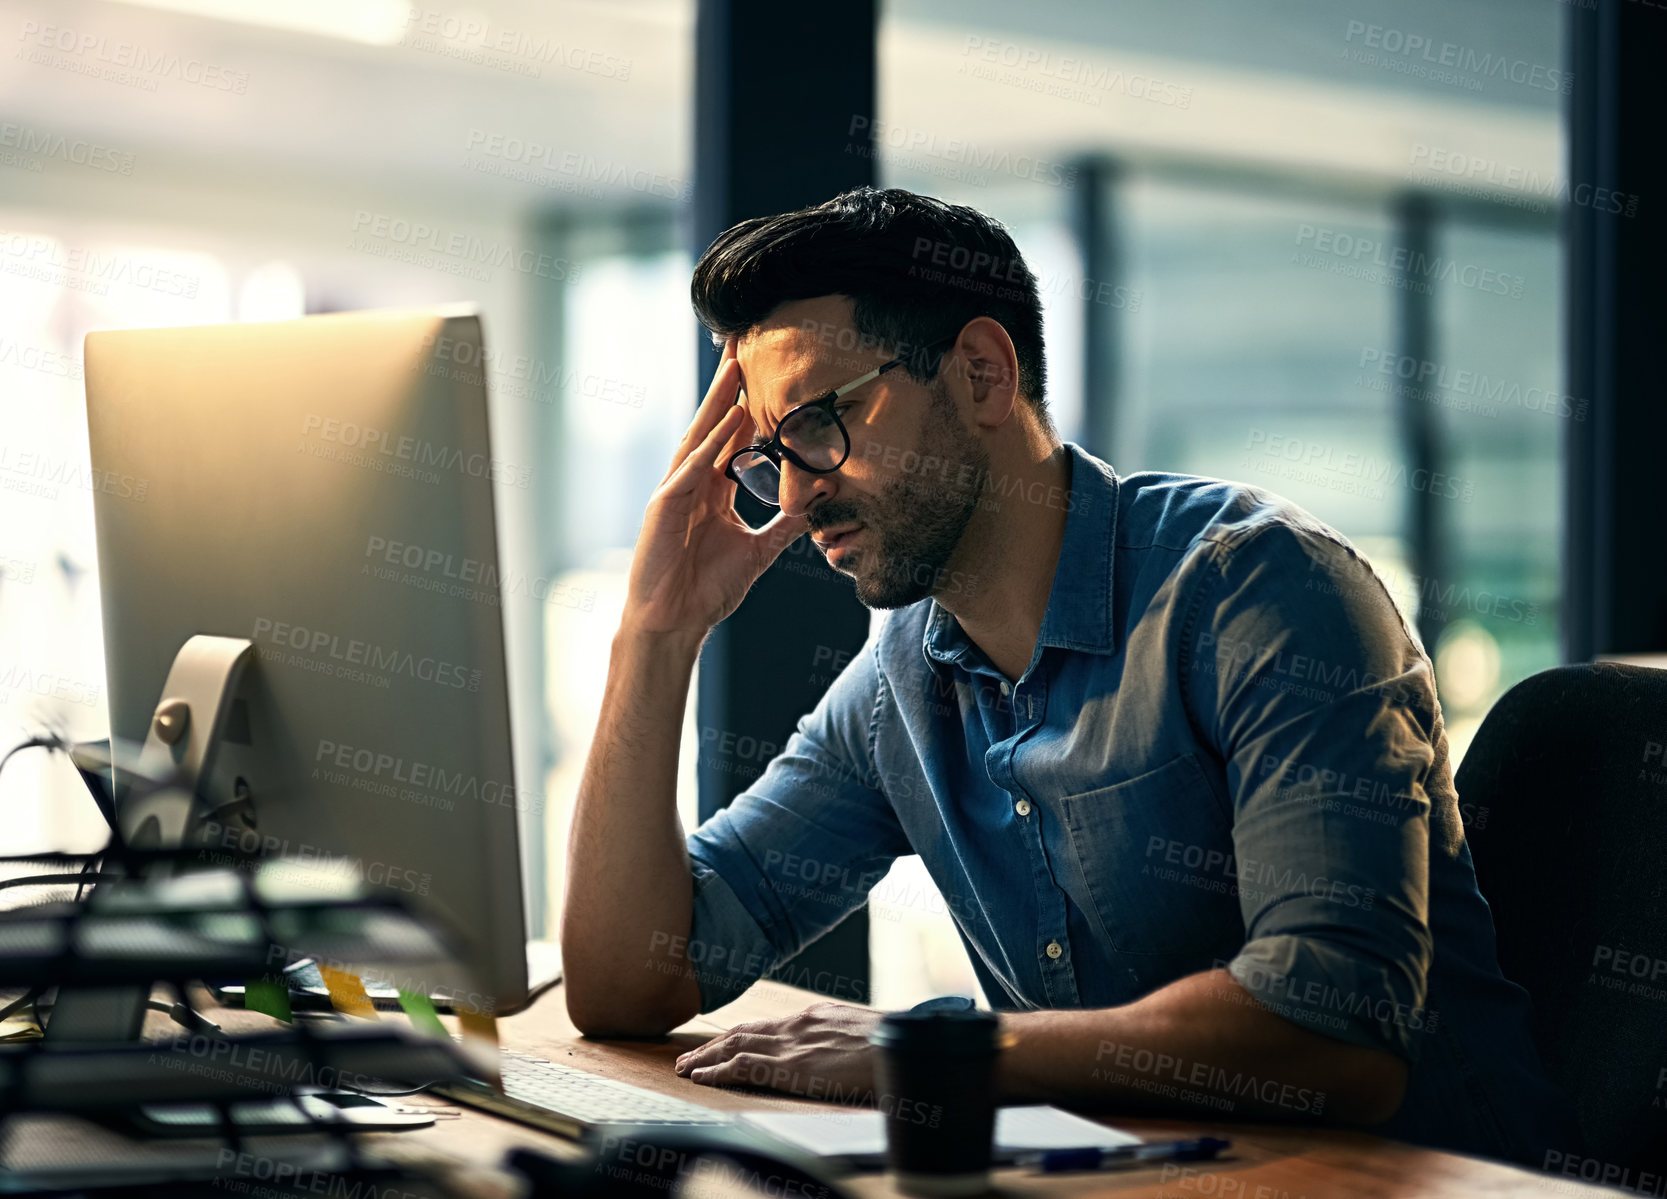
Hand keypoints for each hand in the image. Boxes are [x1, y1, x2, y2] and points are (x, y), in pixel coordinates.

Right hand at [621, 337, 806, 639]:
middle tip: (745, 345)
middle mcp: (692, 484)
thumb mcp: (758, 551)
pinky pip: (692, 468)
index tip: (767, 374)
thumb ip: (785, 526)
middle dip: (730, 387)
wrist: (674, 623)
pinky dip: (711, 443)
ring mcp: (675, 492)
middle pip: (714, 426)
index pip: (732, 439)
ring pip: (700, 437)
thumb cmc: (706, 590)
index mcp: (711, 491)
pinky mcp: (664, 507)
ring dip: (719, 401)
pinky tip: (729, 418)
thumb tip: (817, 505)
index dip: (748, 406)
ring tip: (737, 366)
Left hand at [673, 1002, 880, 1102]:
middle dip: (712, 1045)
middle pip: (743, 1032)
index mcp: (813, 1017)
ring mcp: (792, 1044)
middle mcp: (796, 1025)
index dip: (737, 1036)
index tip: (719, 1044)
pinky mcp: (791, 1066)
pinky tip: (701, 1077)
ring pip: (735, 1046)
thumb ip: (839, 1038)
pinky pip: (744, 1067)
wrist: (902, 1045)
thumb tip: (838, 1050)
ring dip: (706, 1057)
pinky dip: (718, 1071)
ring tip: (684, 1068)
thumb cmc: (891, 1045)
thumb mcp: (860, 1034)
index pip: (765, 1025)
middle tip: (687, 1057)